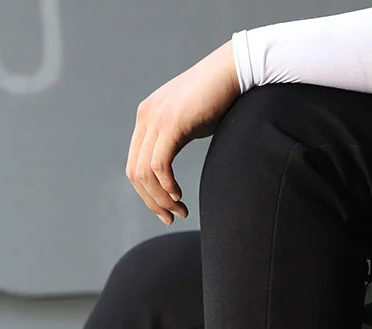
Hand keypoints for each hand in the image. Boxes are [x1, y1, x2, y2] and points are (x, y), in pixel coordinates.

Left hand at [126, 41, 240, 224]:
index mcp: (146, 118)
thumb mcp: (189, 124)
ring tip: (180, 211)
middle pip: (135, 173)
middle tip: (171, 218)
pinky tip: (179, 195)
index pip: (135, 166)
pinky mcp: (171, 123)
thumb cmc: (219, 98)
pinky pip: (159, 165)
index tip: (166, 210)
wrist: (236, 69)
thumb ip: (173, 143)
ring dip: (161, 199)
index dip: (147, 194)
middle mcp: (145, 117)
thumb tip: (168, 174)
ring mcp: (156, 119)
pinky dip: (167, 185)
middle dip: (152, 201)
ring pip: (145, 173)